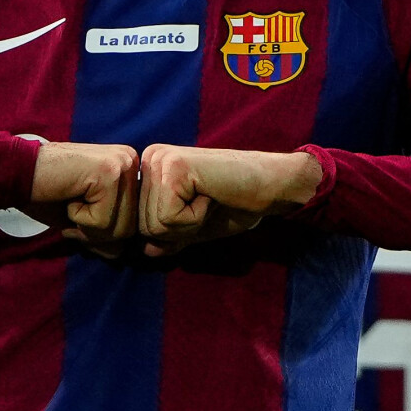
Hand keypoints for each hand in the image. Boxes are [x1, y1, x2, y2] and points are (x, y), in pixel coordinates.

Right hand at [28, 142, 139, 254]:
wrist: (17, 171)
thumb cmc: (47, 193)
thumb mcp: (81, 220)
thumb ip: (104, 236)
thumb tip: (119, 254)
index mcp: (130, 168)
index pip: (134, 223)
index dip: (101, 231)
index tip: (77, 211)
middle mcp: (131, 161)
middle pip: (131, 228)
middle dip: (95, 232)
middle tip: (72, 209)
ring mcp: (122, 164)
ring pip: (120, 227)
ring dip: (87, 226)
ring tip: (71, 200)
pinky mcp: (109, 172)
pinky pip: (103, 221)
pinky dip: (79, 217)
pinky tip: (68, 195)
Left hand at [136, 146, 321, 256]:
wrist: (269, 187)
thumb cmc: (234, 205)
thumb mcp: (194, 228)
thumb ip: (169, 238)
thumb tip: (144, 251)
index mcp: (151, 170)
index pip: (141, 226)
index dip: (175, 232)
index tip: (201, 207)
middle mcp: (150, 159)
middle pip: (144, 227)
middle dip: (181, 229)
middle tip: (208, 203)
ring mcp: (160, 160)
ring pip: (154, 226)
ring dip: (189, 223)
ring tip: (210, 198)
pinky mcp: (174, 168)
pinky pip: (169, 218)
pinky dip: (196, 217)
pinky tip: (211, 194)